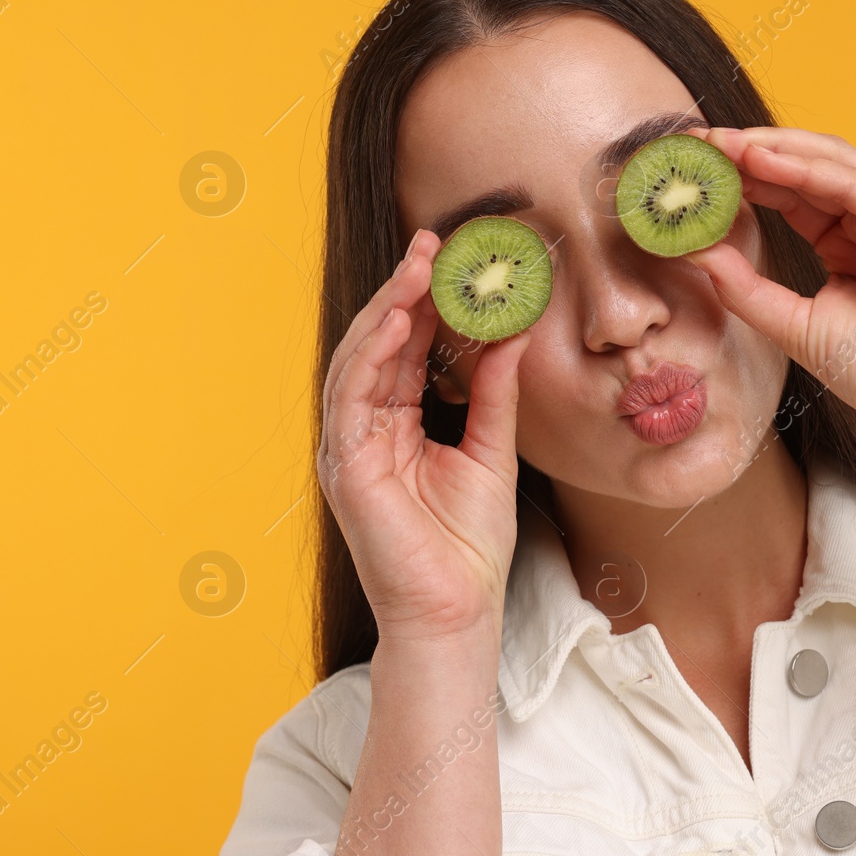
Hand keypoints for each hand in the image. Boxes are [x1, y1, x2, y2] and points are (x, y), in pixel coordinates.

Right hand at [316, 229, 531, 642]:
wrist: (457, 612)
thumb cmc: (469, 547)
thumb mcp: (490, 451)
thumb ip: (493, 393)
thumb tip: (510, 334)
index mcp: (396, 428)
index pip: (405, 351)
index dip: (424, 303)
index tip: (452, 258)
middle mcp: (366, 431)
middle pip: (377, 346)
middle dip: (402, 291)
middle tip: (431, 243)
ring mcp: (350, 447)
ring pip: (357, 360)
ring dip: (386, 309)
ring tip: (418, 265)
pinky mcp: (345, 465)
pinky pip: (350, 396)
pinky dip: (370, 353)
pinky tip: (395, 320)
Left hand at [682, 126, 855, 455]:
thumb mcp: (792, 325)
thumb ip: (744, 288)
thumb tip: (694, 251)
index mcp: (845, 244)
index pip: (790, 193)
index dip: (743, 176)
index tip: (695, 167)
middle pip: (808, 168)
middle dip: (752, 150)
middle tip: (700, 141)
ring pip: (833, 164)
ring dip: (775, 149)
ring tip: (723, 143)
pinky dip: (809, 170)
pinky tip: (764, 162)